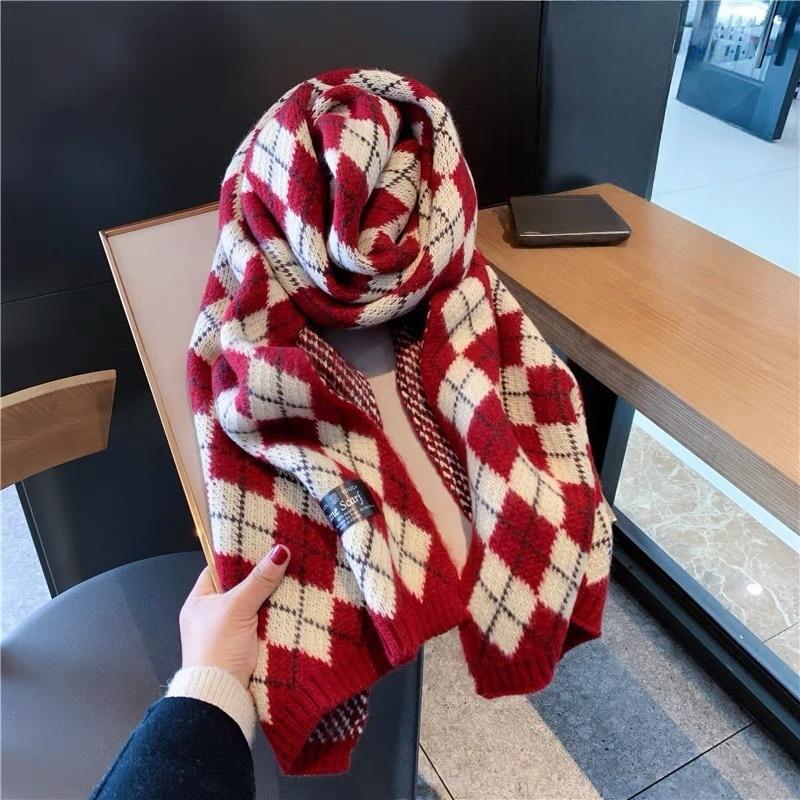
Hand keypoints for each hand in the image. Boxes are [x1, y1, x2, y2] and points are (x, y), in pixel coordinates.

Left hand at [178, 545, 289, 687]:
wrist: (220, 697)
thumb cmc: (217, 648)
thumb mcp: (237, 607)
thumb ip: (259, 579)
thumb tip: (279, 551)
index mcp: (199, 601)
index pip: (218, 569)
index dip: (239, 557)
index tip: (262, 546)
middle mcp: (211, 615)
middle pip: (240, 587)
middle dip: (262, 578)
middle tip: (286, 561)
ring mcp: (229, 633)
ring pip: (254, 606)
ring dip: (272, 599)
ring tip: (295, 579)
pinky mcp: (245, 648)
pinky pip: (263, 625)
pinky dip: (275, 618)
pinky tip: (293, 607)